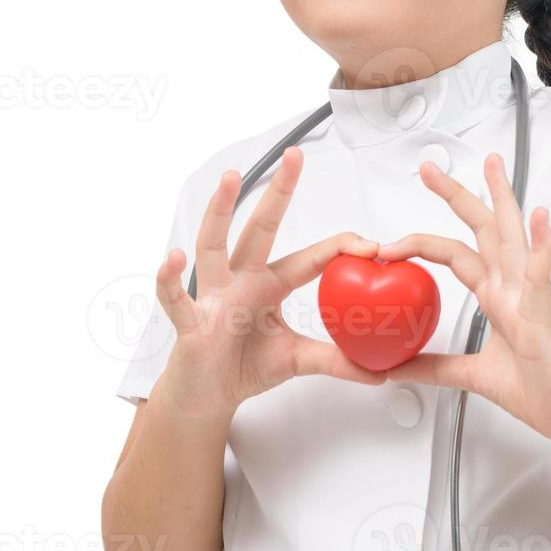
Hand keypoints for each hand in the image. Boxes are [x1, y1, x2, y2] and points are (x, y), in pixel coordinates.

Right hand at [150, 146, 388, 421]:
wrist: (207, 395)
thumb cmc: (244, 366)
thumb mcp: (296, 360)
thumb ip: (335, 360)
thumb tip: (378, 372)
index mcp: (269, 285)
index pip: (310, 258)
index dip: (340, 248)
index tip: (372, 245)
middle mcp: (241, 280)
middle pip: (260, 228)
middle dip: (278, 192)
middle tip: (294, 155)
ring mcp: (214, 295)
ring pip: (214, 245)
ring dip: (220, 211)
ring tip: (230, 179)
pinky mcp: (190, 320)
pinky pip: (177, 298)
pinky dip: (172, 278)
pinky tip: (175, 258)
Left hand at [378, 153, 550, 446]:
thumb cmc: (541, 389)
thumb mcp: (471, 376)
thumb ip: (435, 367)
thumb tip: (398, 367)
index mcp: (497, 297)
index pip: (454, 253)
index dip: (421, 241)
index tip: (390, 241)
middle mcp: (511, 288)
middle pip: (482, 229)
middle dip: (456, 195)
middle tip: (430, 168)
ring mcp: (528, 297)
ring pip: (512, 238)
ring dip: (503, 201)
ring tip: (493, 168)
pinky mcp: (542, 316)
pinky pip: (539, 277)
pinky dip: (540, 247)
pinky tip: (539, 220)